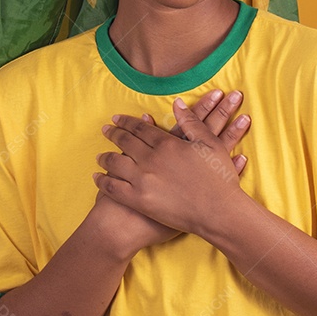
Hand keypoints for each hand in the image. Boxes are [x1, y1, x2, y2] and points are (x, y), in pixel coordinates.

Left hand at [94, 96, 249, 236]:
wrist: (218, 212)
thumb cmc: (219, 178)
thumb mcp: (210, 144)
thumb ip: (192, 122)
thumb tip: (177, 103)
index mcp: (167, 144)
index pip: (140, 128)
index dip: (127, 122)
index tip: (117, 118)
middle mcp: (150, 159)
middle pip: (125, 142)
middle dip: (113, 134)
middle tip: (105, 130)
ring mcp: (142, 180)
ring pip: (115, 163)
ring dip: (105, 157)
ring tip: (99, 156)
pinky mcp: (139, 201)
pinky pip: (113, 188)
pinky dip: (102, 181)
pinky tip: (97, 178)